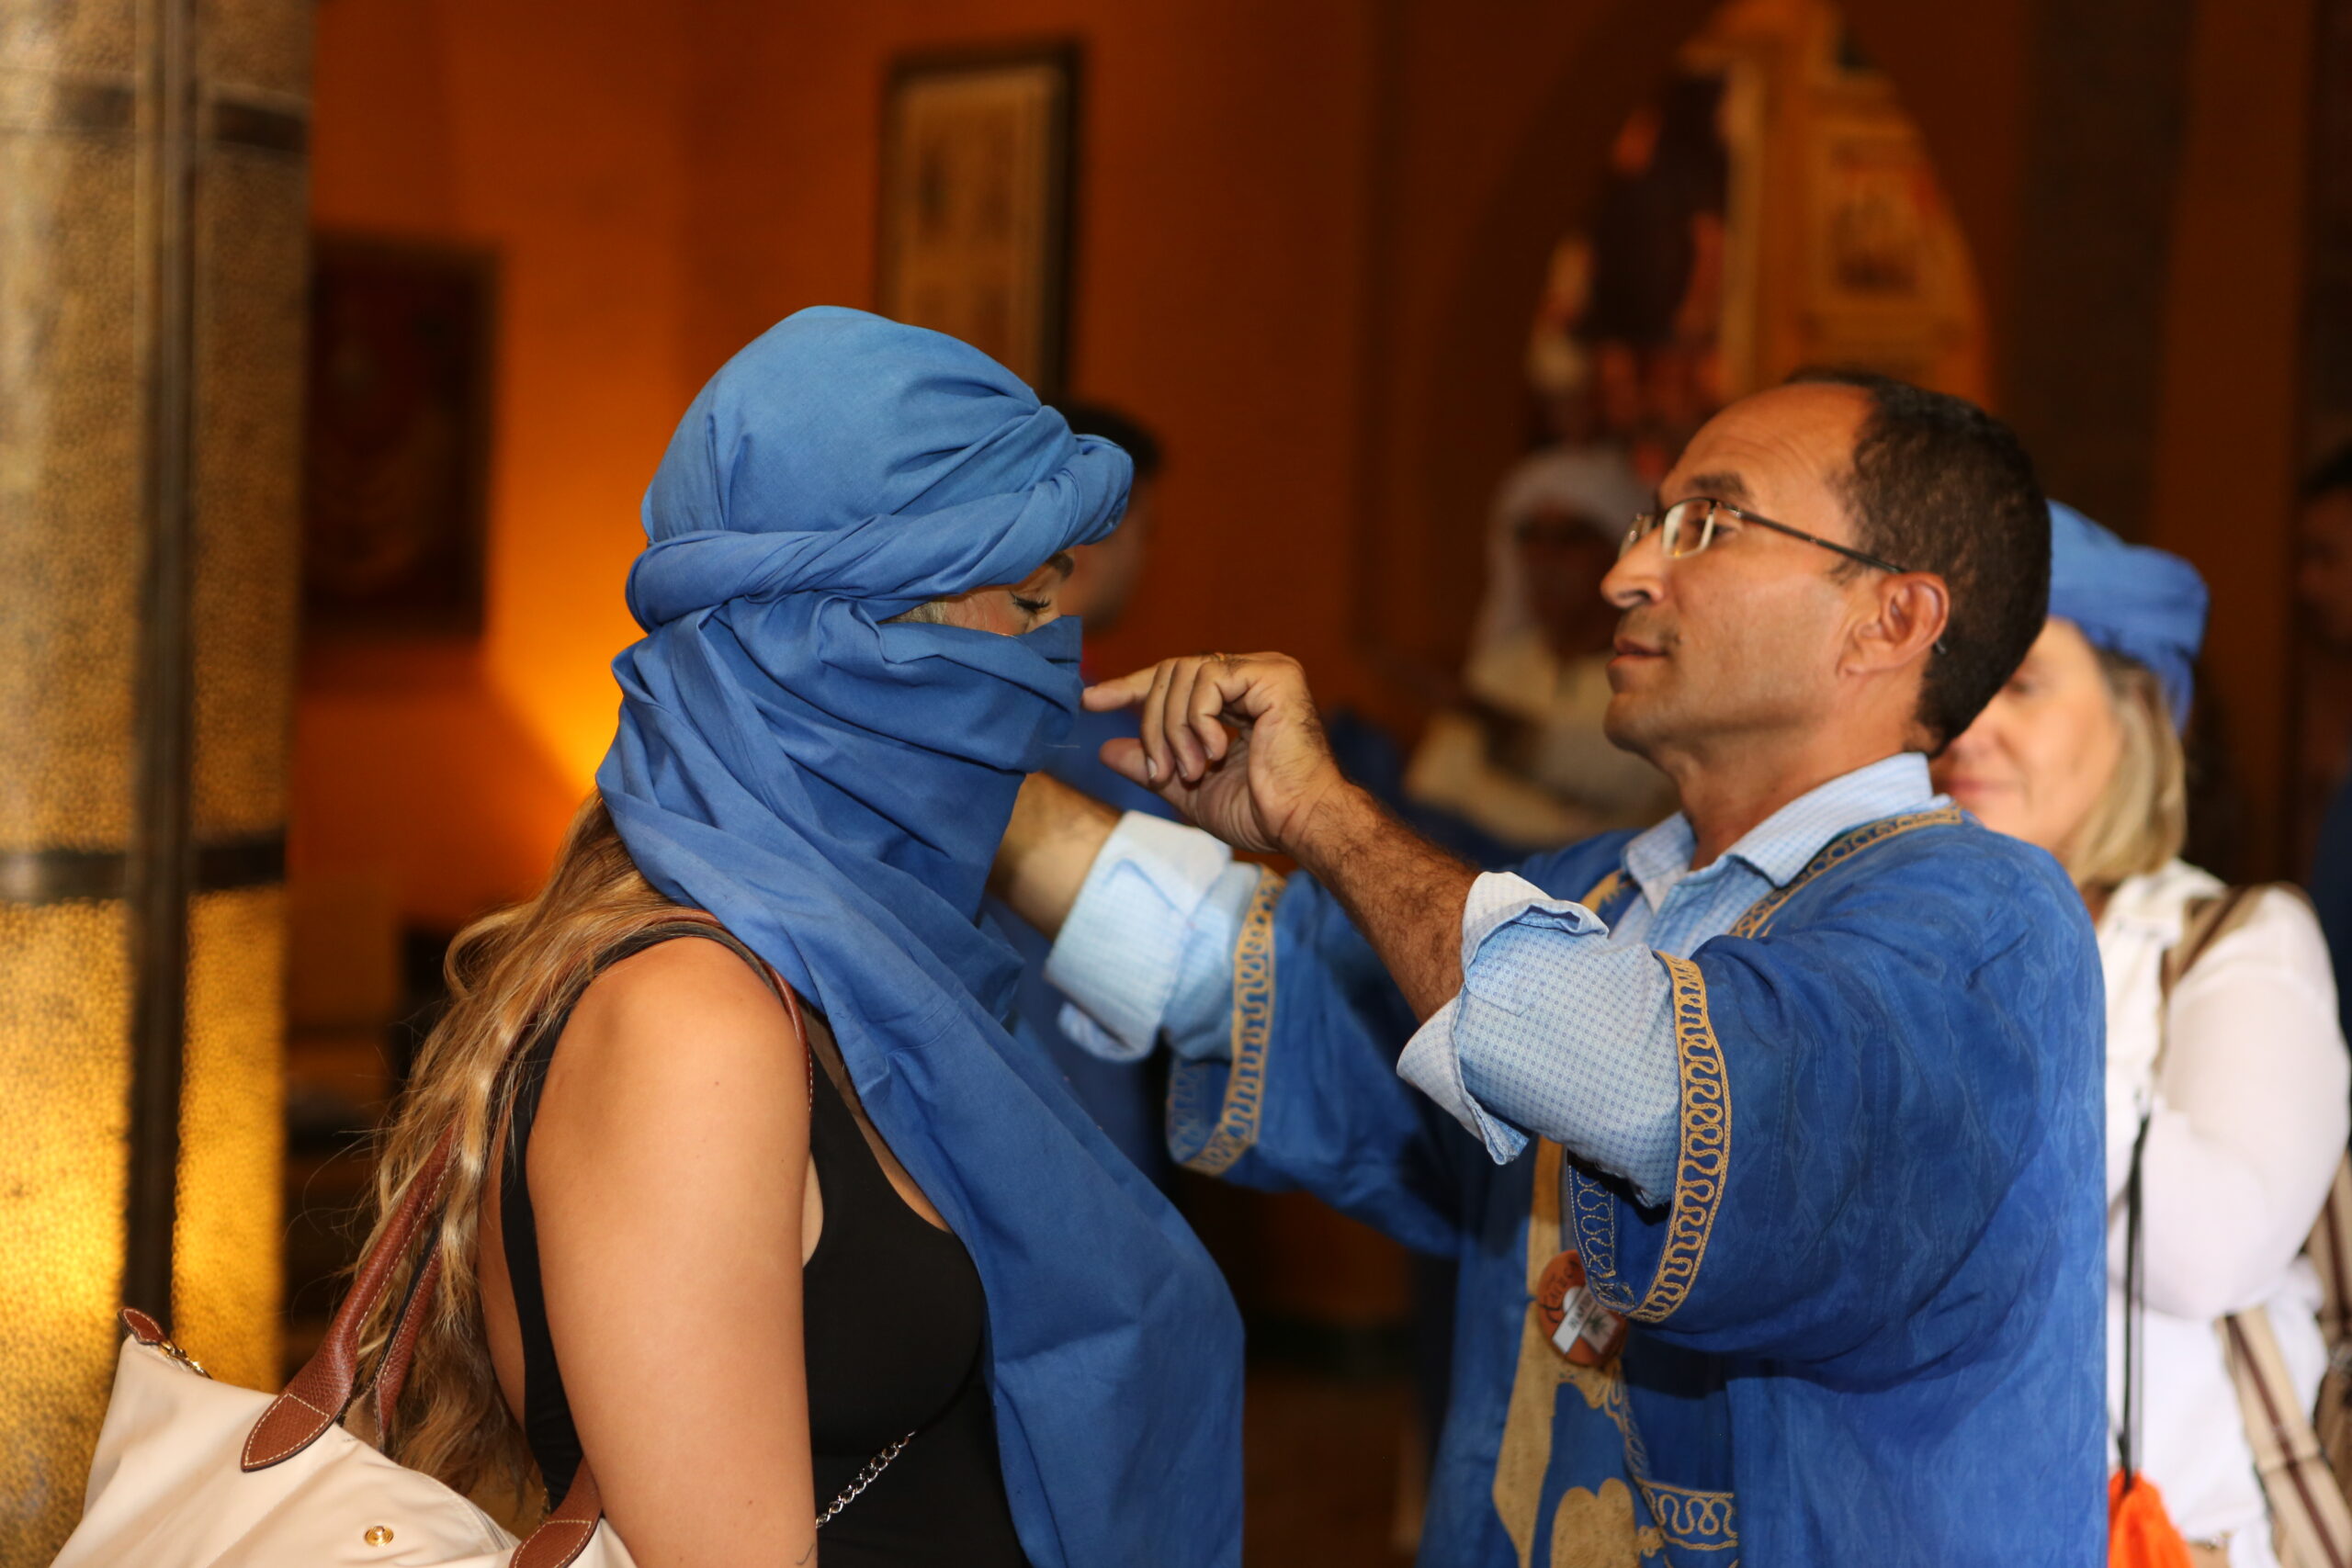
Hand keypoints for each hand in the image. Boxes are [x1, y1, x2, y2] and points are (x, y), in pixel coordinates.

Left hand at [1084, 653, 1350, 856]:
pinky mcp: (1274, 674)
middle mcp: (1251, 675)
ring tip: (1193, 770)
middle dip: (1153, 723)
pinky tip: (1216, 753)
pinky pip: (1208, 678)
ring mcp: (1265, 670)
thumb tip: (1105, 750)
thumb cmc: (1261, 812)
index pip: (1172, 678)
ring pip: (1183, 673)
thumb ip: (1150, 764)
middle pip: (1170, 672)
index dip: (1129, 687)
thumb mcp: (1189, 787)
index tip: (1090, 702)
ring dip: (1174, 728)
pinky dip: (1197, 719)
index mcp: (1236, 698)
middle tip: (1163, 771)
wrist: (1302, 824)